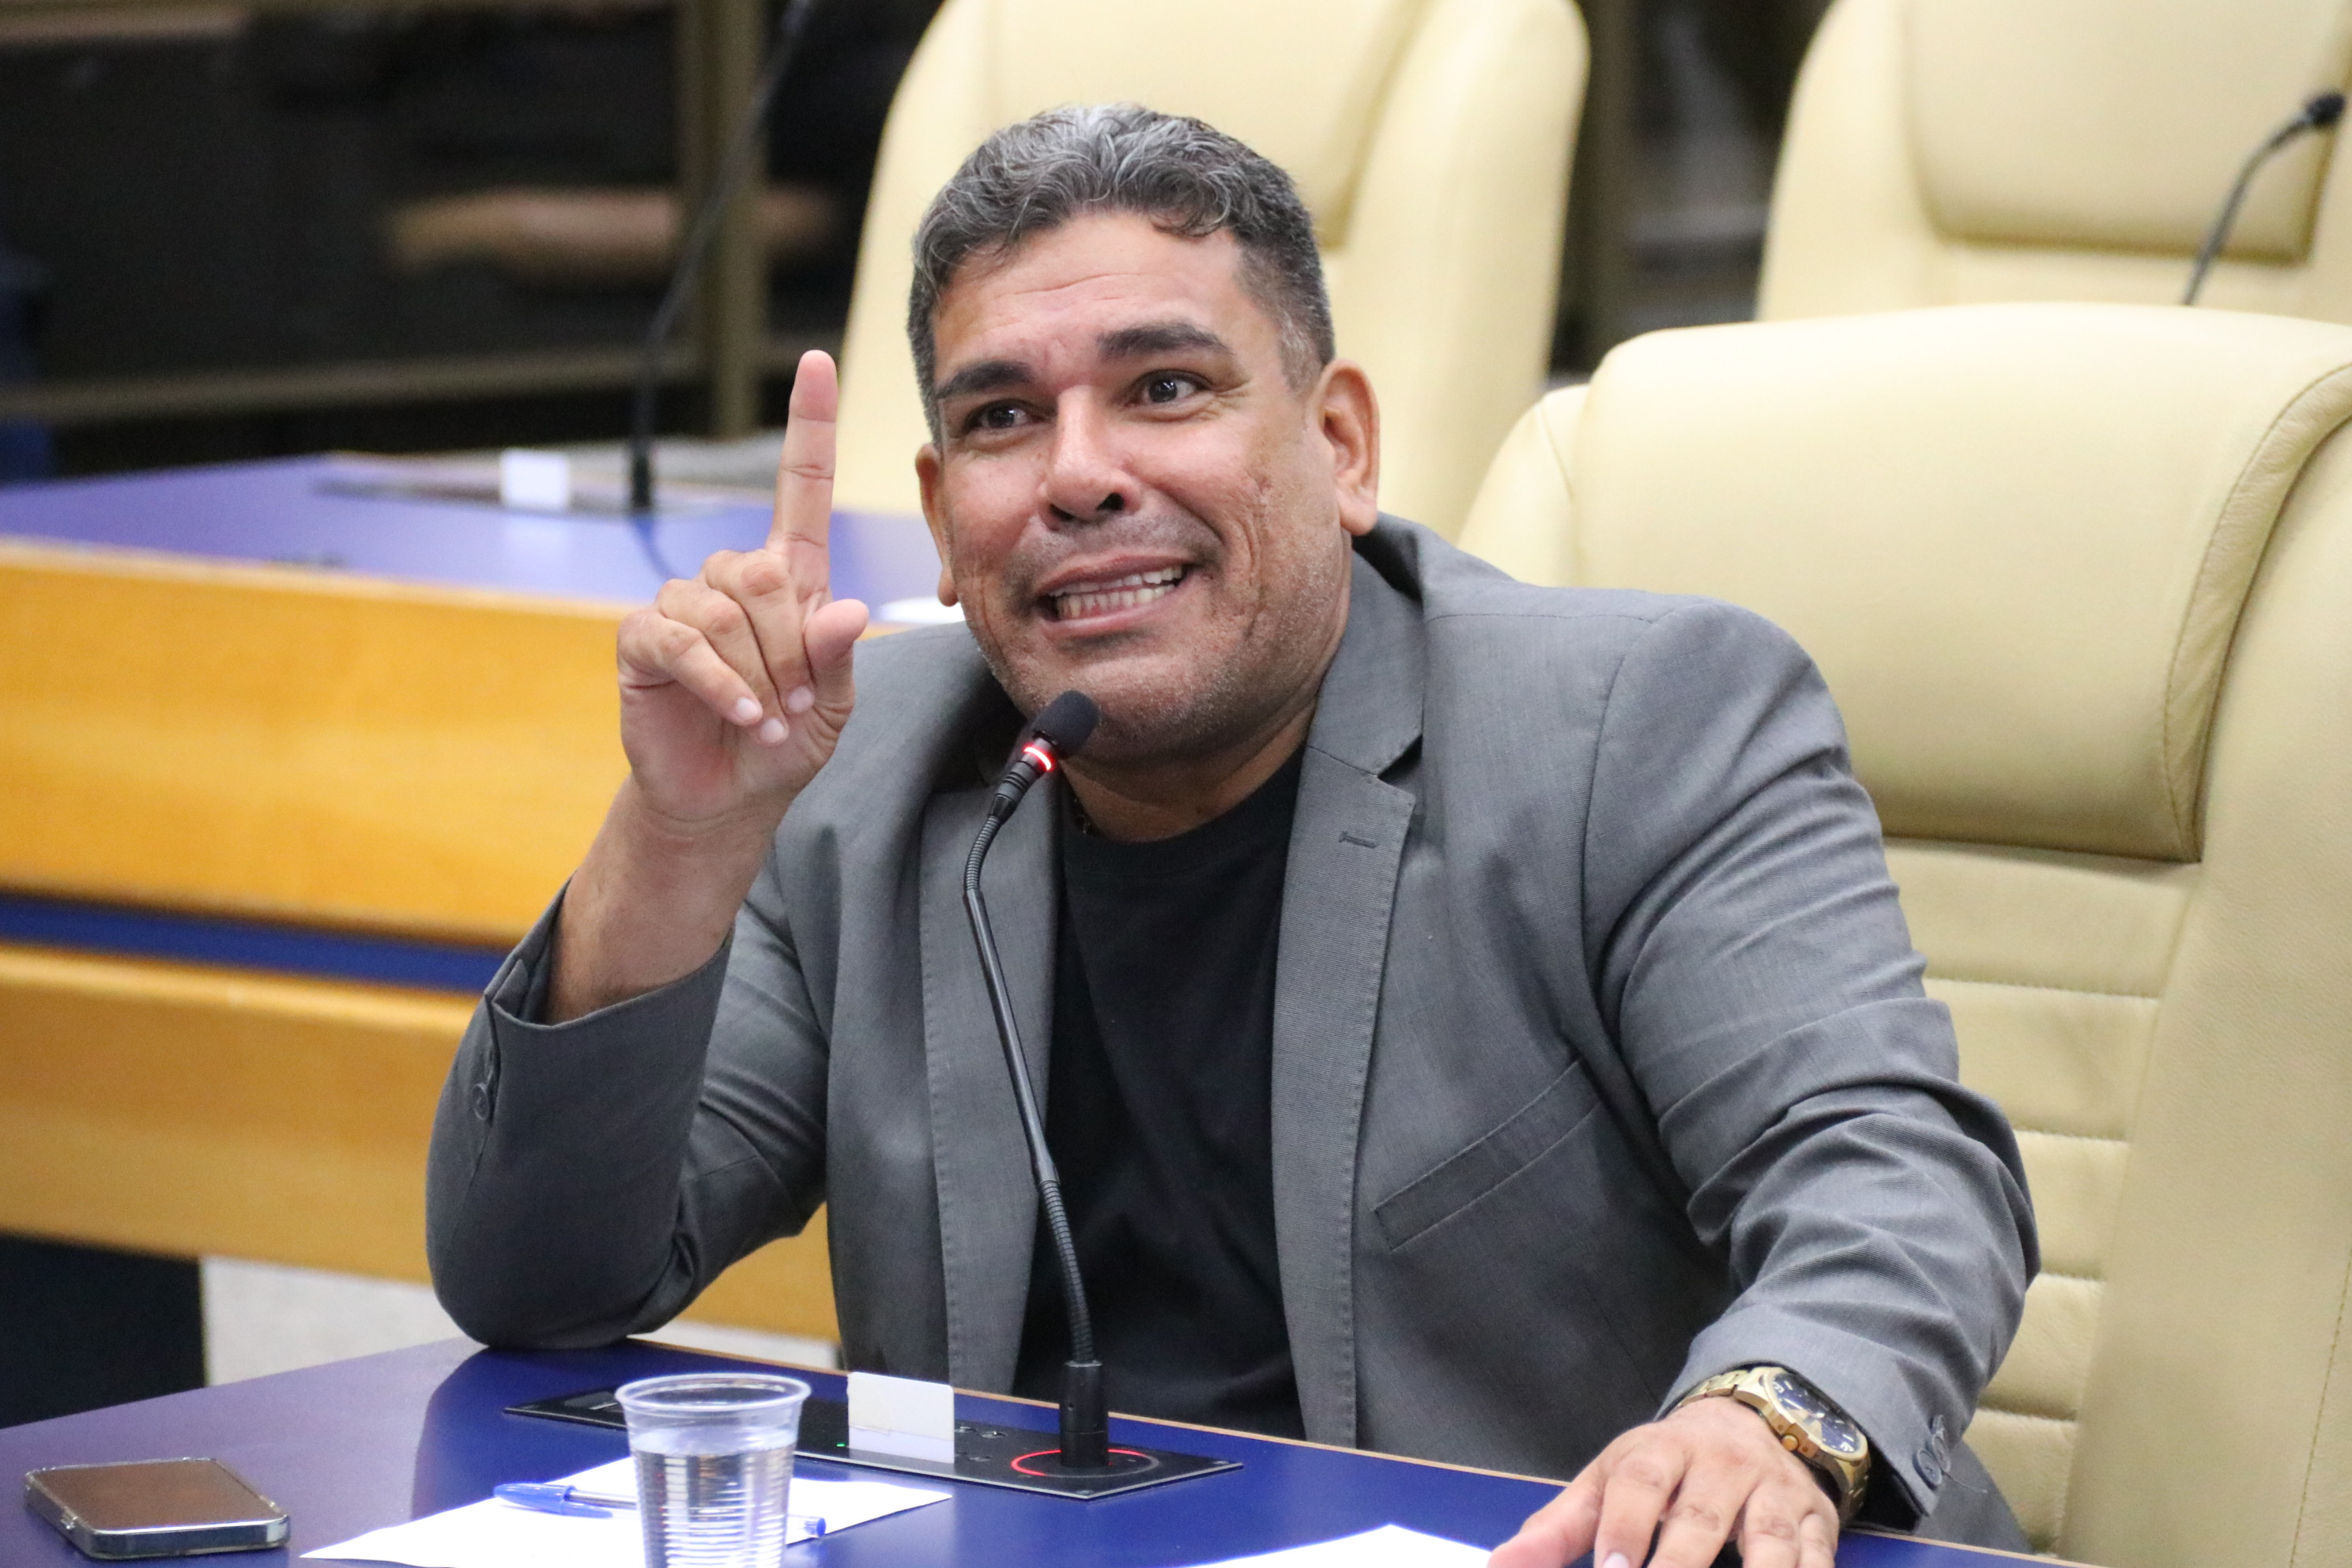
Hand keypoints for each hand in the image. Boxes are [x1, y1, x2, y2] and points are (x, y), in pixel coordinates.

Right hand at [614, 348, 869, 830]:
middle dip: (791, 650)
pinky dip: (722, 685)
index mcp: (789, 577)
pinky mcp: (645, 642)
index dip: (809, 424)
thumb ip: (837, 656)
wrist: (728, 795)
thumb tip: (844, 608)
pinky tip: (745, 717)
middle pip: (763, 574)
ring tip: (773, 719)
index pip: (799, 486)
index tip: (816, 361)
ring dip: (761, 676)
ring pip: (725, 611)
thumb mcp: (834, 705)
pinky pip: (684, 643)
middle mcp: (731, 578)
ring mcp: (683, 605)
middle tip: (800, 703)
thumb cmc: (786, 738)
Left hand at [1488, 1397, 1838, 1567]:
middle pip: (1701, 1517)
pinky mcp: (1818, 1525)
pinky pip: (1817, 1561)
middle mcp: (1722, 1467)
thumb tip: (1501, 1566)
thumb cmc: (1665, 1467)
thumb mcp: (1609, 1481)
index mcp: (1663, 1451)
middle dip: (1680, 1564)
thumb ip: (1558, 1528)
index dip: (1625, 1527)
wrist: (1752, 1423)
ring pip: (1770, 1542)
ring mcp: (1774, 1495)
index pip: (1640, 1484)